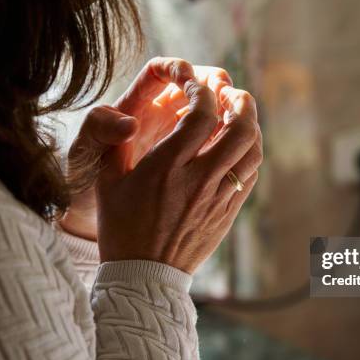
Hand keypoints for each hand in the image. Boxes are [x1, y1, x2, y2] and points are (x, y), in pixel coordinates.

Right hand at [96, 60, 261, 273]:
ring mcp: (218, 198)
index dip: (203, 91)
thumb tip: (135, 114)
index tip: (197, 85)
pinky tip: (236, 148)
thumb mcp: (107, 180)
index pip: (201, 115)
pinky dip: (248, 153)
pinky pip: (249, 175)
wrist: (145, 274)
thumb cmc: (121, 226)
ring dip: (251, 127)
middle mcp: (198, 180)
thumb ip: (120, 141)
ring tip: (239, 115)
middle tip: (233, 93)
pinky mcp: (228, 213)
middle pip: (240, 129)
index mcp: (167, 167)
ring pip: (252, 152)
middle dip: (241, 102)